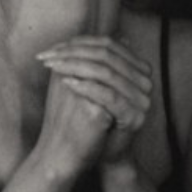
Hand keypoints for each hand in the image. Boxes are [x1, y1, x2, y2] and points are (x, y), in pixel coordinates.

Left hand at [37, 36, 153, 166]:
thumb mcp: (90, 85)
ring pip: (106, 73)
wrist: (104, 152)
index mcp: (138, 68)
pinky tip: (66, 83)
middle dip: (72, 53)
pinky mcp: (135, 116)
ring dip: (74, 66)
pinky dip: (86, 86)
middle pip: (106, 56)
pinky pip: (109, 96)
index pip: (107, 45)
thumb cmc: (94, 116)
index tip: (50, 49)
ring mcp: (143, 99)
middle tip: (47, 57)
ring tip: (52, 67)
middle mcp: (144, 81)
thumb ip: (87, 62)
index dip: (76, 44)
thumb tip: (73, 38)